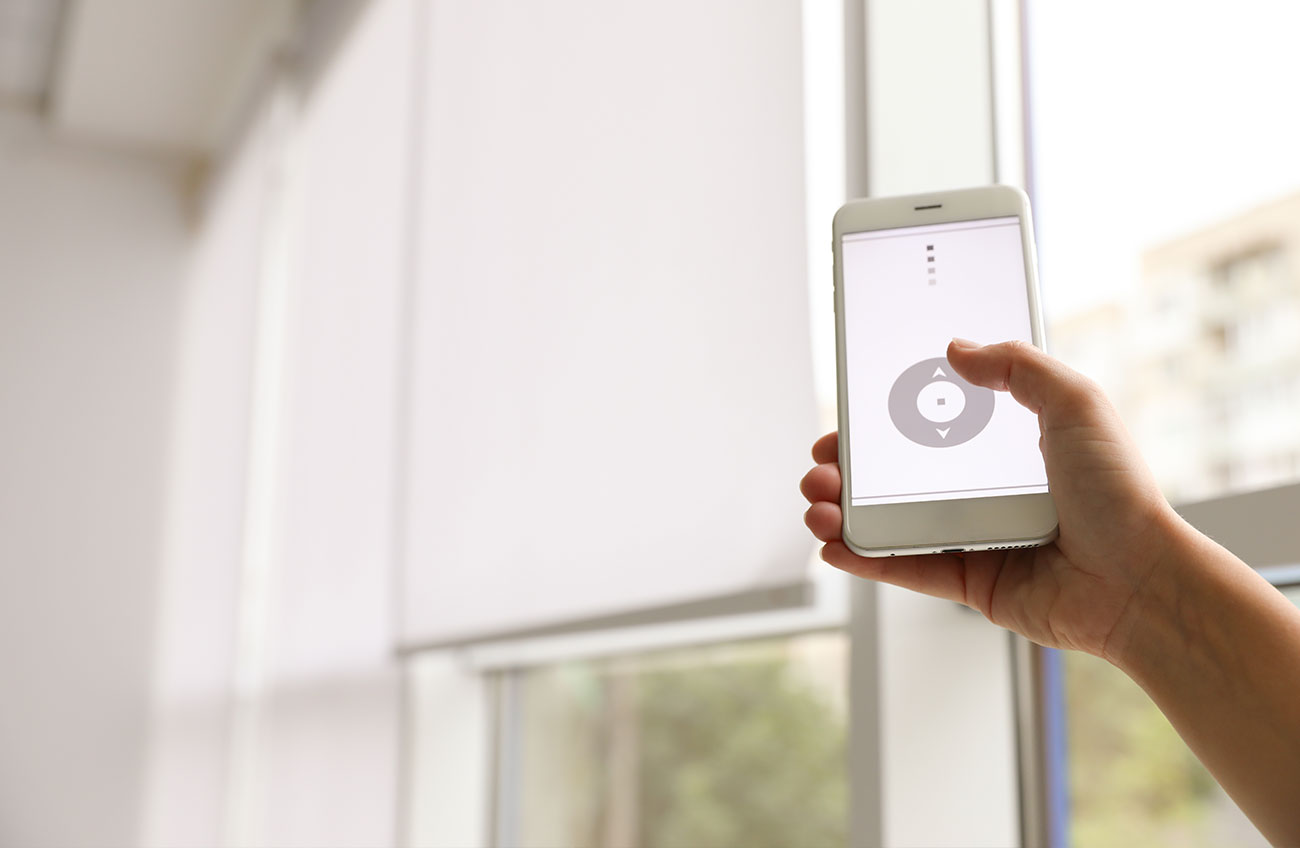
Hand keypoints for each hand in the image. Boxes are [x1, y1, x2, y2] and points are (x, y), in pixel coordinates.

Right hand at [801, 338, 1184, 659]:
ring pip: (888, 522)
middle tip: (821, 465)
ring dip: (842, 512)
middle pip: (895, 475)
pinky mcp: (970, 581)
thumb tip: (957, 348)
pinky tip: (833, 545)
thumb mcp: (1075, 403)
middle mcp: (984, 491)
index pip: (926, 427)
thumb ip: (1017, 365)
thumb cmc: (1120, 495)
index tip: (846, 418)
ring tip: (818, 503)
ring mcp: (974, 537)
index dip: (879, 423)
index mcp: (1005, 447)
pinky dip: (863, 559)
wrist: (1140, 581)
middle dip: (846, 469)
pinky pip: (905, 568)